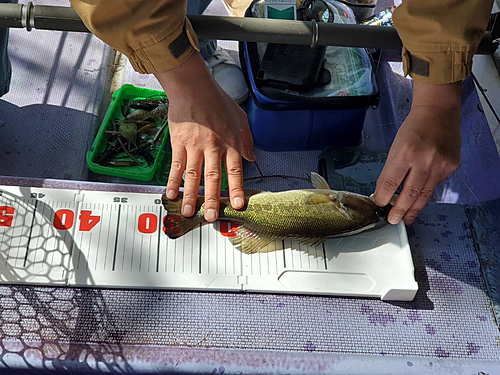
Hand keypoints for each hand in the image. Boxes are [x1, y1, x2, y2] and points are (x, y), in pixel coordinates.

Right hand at [155, 52, 255, 221]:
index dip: (235, 189)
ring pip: (193, 175)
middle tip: (211, 217)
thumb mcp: (240, 117)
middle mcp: (213, 147)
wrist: (193, 87)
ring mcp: (194, 146)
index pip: (235, 171)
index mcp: (230, 142)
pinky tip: (171, 194)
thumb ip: (246, 139)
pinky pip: (176, 165)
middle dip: (212, 199)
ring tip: (189, 212)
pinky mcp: (178, 143)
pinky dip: (173, 180)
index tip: (236, 205)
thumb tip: (253, 158)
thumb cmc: (217, 100)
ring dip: (191, 195)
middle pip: (213, 177)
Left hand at [374, 81, 461, 224]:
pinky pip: (435, 185)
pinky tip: (419, 201)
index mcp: (406, 152)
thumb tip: (383, 192)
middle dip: (399, 210)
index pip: (390, 182)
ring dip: (414, 209)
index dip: (383, 197)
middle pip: (410, 193)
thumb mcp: (395, 147)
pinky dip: (425, 194)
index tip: (379, 204)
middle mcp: (425, 159)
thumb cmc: (414, 128)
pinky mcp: (450, 166)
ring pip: (424, 194)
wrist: (438, 112)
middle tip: (393, 220)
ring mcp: (440, 164)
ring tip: (406, 219)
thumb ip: (390, 170)